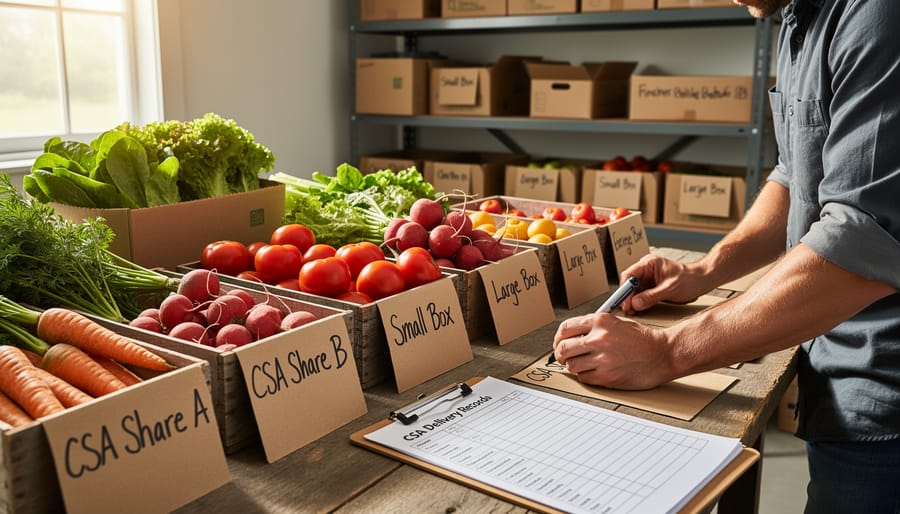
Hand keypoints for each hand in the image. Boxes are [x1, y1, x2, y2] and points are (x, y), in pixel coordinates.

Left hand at [552, 313, 673, 389]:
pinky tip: (594, 371)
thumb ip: (593, 327)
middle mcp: (599, 339)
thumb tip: (571, 336)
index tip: (559, 343)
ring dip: (573, 366)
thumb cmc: (642, 339)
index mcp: (600, 321)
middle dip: (560, 354)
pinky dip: (586, 376)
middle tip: (564, 357)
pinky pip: (584, 378)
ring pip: (571, 365)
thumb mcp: (616, 322)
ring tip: (581, 364)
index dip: (558, 338)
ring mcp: (602, 359)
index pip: (565, 328)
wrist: (662, 353)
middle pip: (563, 349)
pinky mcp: (607, 376)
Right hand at [618, 254, 707, 312]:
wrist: (701, 281)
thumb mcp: (670, 289)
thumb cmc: (690, 279)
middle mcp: (646, 269)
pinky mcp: (651, 286)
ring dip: (632, 300)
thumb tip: (636, 303)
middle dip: (627, 296)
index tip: (624, 300)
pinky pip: (640, 294)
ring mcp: (648, 278)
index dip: (624, 288)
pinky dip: (638, 302)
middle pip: (629, 283)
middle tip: (627, 309)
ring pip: (633, 290)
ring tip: (632, 311)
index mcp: (649, 263)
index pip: (630, 274)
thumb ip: (651, 296)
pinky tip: (638, 309)